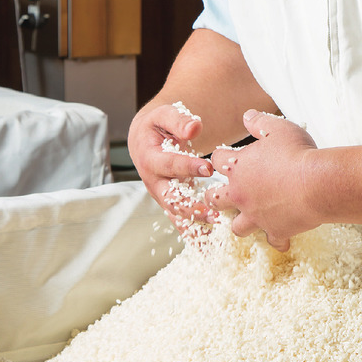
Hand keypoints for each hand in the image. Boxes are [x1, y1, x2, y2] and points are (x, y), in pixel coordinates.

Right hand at [127, 100, 218, 230]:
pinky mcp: (170, 203)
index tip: (208, 166)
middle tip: (214, 211)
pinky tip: (208, 246)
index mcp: (150, 158)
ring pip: (176, 214)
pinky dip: (193, 234)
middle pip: (170, 198)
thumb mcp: (164, 115)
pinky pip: (180, 221)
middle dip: (192, 206)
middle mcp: (154, 181)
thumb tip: (194, 127)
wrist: (146, 138)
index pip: (169, 164)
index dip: (187, 166)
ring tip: (216, 231)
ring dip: (195, 224)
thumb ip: (178, 120)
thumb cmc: (158, 125)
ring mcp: (162, 195)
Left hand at [208, 110, 319, 250]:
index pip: (217, 160)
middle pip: (215, 199)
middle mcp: (241, 194)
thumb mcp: (278, 128)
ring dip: (241, 223)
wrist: (317, 183)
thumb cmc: (297, 153)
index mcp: (238, 167)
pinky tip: (282, 237)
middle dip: (215, 197)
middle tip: (221, 195)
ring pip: (237, 226)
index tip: (225, 158)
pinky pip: (273, 240)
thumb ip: (260, 122)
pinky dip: (277, 239)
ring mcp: (257, 215)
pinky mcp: (276, 229)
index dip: (220, 158)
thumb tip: (247, 116)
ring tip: (247, 219)